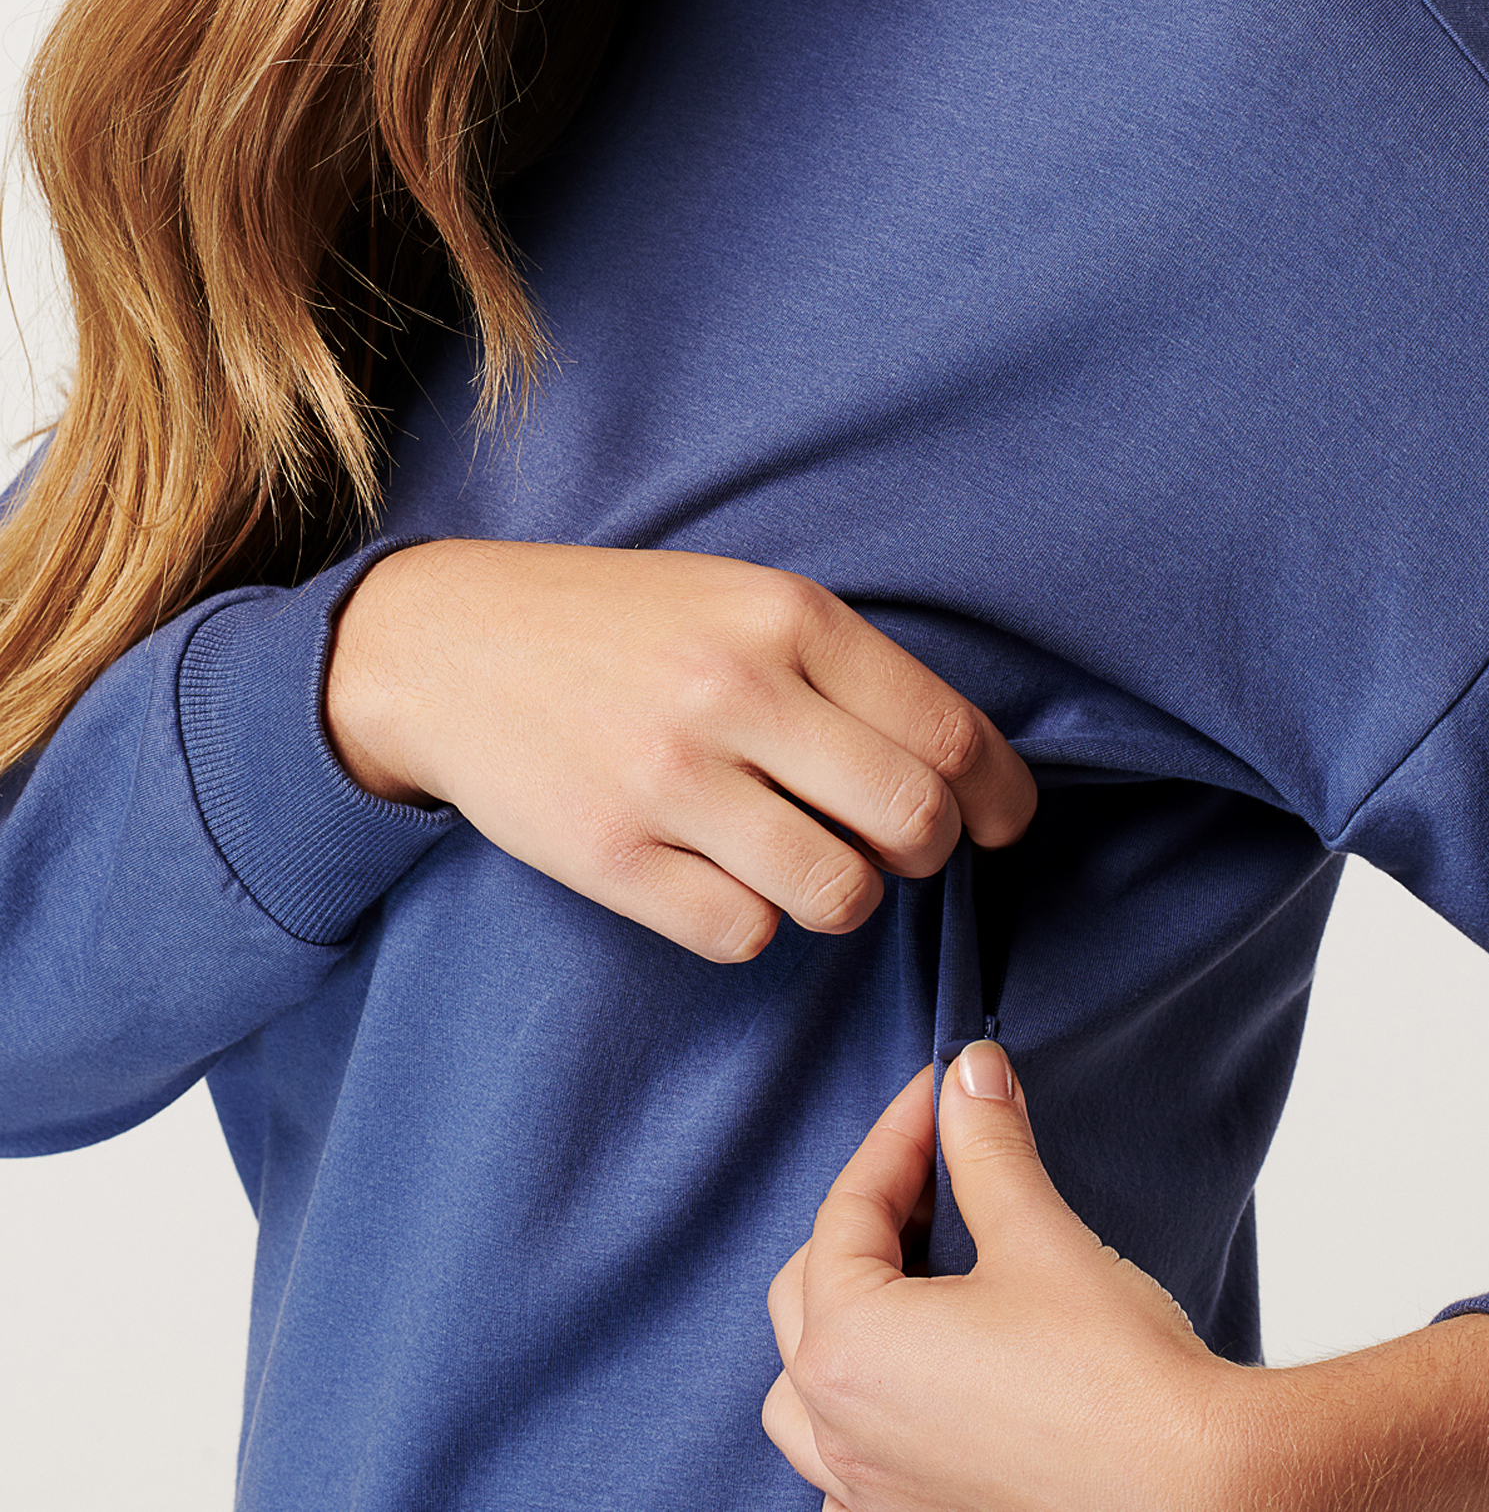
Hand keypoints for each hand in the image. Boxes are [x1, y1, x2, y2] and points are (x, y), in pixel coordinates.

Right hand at [324, 540, 1034, 959]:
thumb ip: (840, 667)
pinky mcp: (611, 855)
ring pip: (838, 894)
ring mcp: (671, 779)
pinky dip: (752, 920)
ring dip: (843, 896)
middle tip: (898, 849)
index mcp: (786, 616)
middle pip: (911, 820)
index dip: (998, 795)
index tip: (1001, 822)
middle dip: (927, 854)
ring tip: (805, 862)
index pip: (947, 732)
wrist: (446, 643)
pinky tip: (722, 876)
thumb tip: (959, 768)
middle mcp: (738, 692)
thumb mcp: (738, 597)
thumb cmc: (616, 623)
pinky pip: (744, 933)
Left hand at [764, 1048, 1488, 1511]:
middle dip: (870, 1219)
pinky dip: (868, 1414)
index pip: (845, 1210)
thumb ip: (985, 1146)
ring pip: (809, 1391)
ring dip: (847, 1322)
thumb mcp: (1037, 1233)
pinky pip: (849, 1464)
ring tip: (917, 1277)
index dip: (897, 1135)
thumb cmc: (1115, 1377)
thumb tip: (969, 1074)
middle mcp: (838, 1432)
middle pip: (811, 1291)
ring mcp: (868, 1494)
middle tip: (939, 1171)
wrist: (1196, 1488)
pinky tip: (929, 1382)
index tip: (941, 1094)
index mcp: (848, 1350)